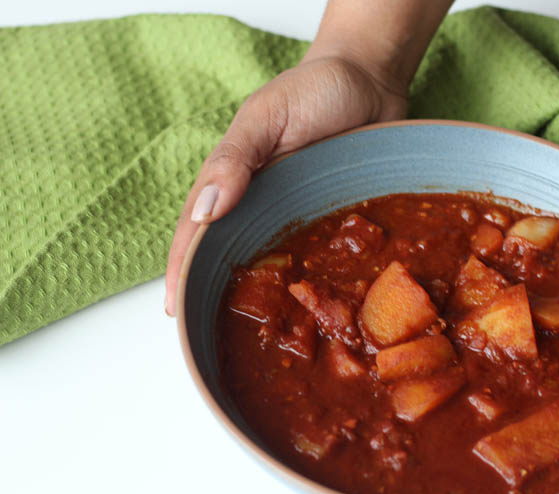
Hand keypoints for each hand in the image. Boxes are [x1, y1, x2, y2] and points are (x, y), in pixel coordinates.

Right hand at [164, 55, 406, 314]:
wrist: (372, 80)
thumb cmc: (315, 89)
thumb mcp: (266, 116)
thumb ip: (235, 158)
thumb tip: (206, 209)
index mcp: (235, 179)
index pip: (198, 230)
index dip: (183, 269)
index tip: (173, 310)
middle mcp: (263, 203)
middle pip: (232, 254)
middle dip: (218, 292)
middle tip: (211, 335)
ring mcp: (299, 214)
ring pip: (275, 262)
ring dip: (266, 295)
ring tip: (258, 336)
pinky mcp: (334, 219)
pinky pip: (321, 255)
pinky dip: (314, 281)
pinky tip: (317, 308)